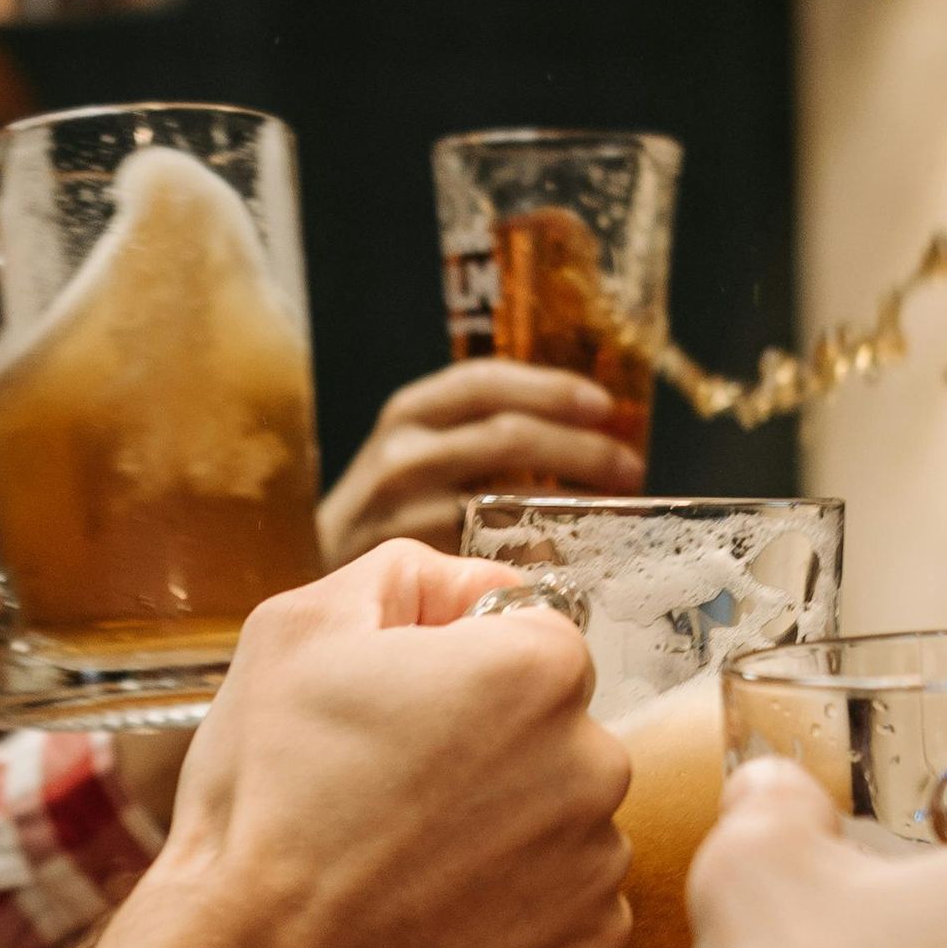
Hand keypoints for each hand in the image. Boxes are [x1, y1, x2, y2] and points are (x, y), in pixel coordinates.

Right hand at [144, 542, 630, 947]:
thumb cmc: (269, 801)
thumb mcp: (298, 631)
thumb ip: (403, 576)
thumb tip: (468, 586)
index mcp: (536, 670)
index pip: (531, 633)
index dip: (460, 663)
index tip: (402, 709)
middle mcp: (594, 760)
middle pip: (554, 727)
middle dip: (490, 745)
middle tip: (391, 789)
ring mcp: (596, 860)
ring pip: (561, 813)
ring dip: (505, 825)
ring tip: (407, 859)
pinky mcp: (588, 943)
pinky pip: (567, 898)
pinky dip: (516, 903)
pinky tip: (438, 911)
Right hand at [319, 362, 644, 564]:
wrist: (317, 566)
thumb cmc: (389, 509)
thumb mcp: (420, 453)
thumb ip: (479, 436)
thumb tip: (584, 435)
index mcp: (410, 414)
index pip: (487, 382)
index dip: (552, 388)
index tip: (605, 406)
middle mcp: (403, 453)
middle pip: (508, 437)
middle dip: (581, 450)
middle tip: (629, 468)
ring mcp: (404, 510)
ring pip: (505, 500)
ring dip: (571, 506)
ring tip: (613, 512)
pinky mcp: (411, 562)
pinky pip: (491, 555)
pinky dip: (537, 554)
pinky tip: (566, 560)